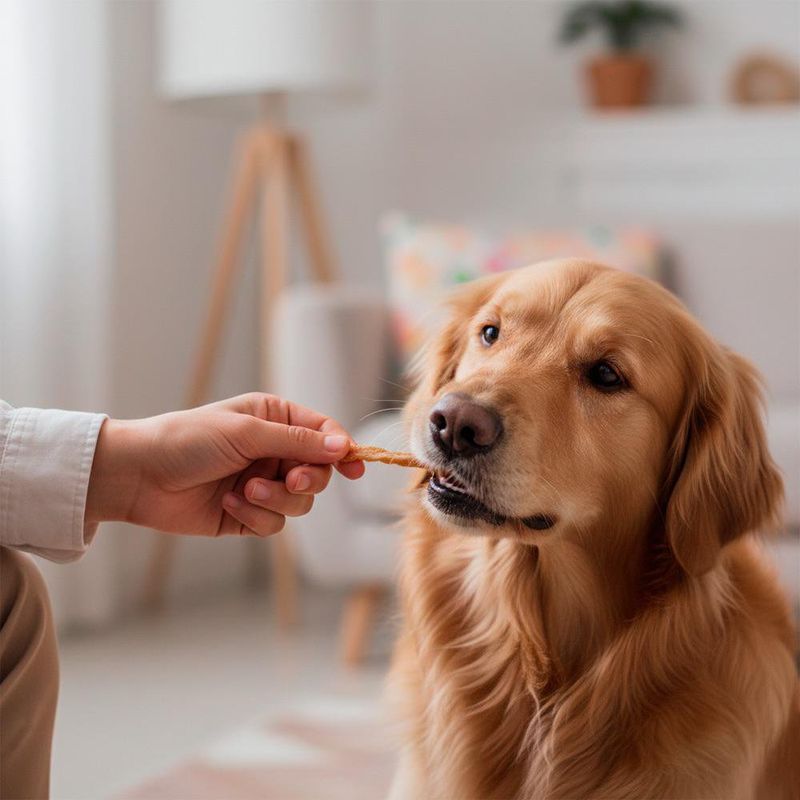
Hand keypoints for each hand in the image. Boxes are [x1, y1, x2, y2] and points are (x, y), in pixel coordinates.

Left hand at [86, 393, 364, 536]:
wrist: (140, 477)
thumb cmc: (188, 440)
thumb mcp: (247, 432)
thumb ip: (298, 441)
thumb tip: (344, 445)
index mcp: (275, 419)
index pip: (324, 433)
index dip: (342, 450)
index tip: (355, 467)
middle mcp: (273, 451)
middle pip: (318, 472)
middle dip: (307, 479)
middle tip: (289, 479)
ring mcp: (262, 484)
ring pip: (300, 502)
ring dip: (277, 499)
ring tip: (246, 491)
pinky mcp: (249, 515)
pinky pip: (275, 523)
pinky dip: (256, 516)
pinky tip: (231, 504)